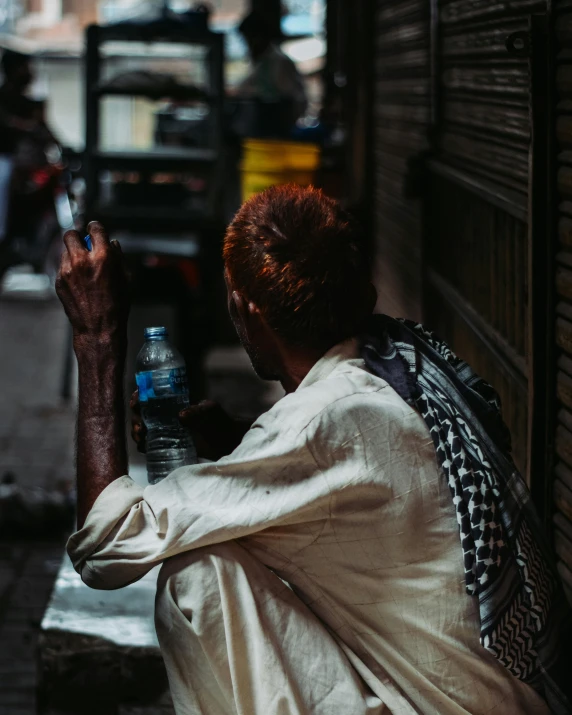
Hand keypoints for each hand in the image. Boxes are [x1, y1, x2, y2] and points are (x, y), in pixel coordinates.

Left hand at [56, 222, 128, 350]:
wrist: (98, 328)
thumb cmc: (115, 307)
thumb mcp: (126, 279)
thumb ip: (118, 258)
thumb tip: (113, 245)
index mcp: (103, 257)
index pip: (95, 229)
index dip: (96, 228)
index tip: (95, 230)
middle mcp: (82, 260)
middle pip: (71, 234)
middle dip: (78, 237)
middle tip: (84, 244)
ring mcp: (67, 270)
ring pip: (65, 250)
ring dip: (73, 252)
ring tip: (83, 264)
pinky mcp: (59, 280)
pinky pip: (62, 265)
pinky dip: (69, 267)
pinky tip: (79, 279)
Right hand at [130, 390, 251, 459]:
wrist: (231, 446)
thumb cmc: (223, 425)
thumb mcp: (212, 414)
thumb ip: (200, 412)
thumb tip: (181, 414)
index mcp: (176, 403)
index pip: (153, 396)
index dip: (141, 396)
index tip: (137, 400)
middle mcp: (168, 416)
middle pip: (143, 414)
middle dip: (135, 418)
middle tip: (139, 426)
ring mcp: (168, 432)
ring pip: (144, 429)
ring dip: (137, 431)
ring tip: (141, 436)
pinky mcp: (169, 448)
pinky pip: (151, 445)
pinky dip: (143, 445)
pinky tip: (143, 447)